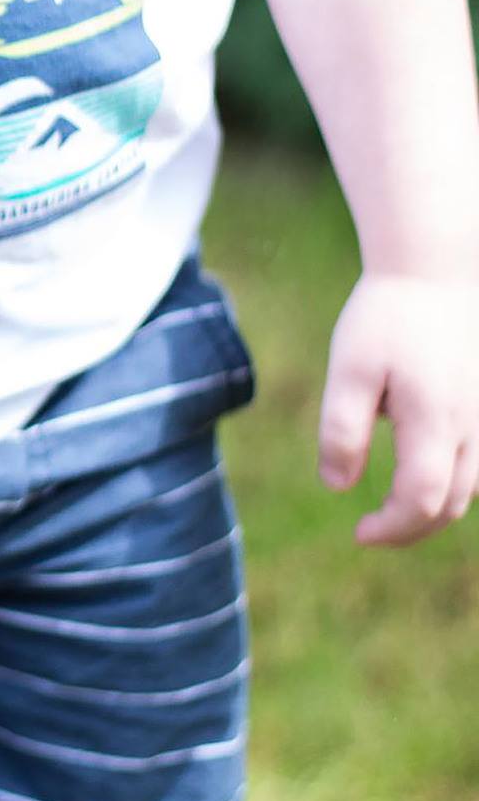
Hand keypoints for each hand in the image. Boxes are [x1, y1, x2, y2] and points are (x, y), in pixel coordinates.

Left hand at [318, 274, 478, 543]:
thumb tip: (336, 486)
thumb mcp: (349, 369)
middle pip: (450, 505)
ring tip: (395, 507)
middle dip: (410, 529)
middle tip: (370, 529)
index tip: (358, 532)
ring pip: (472, 487)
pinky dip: (455, 483)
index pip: (421, 501)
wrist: (436, 268)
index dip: (392, 529)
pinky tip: (425, 473)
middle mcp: (473, 426)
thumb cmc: (387, 316)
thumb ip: (342, 429)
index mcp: (435, 420)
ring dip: (434, 508)